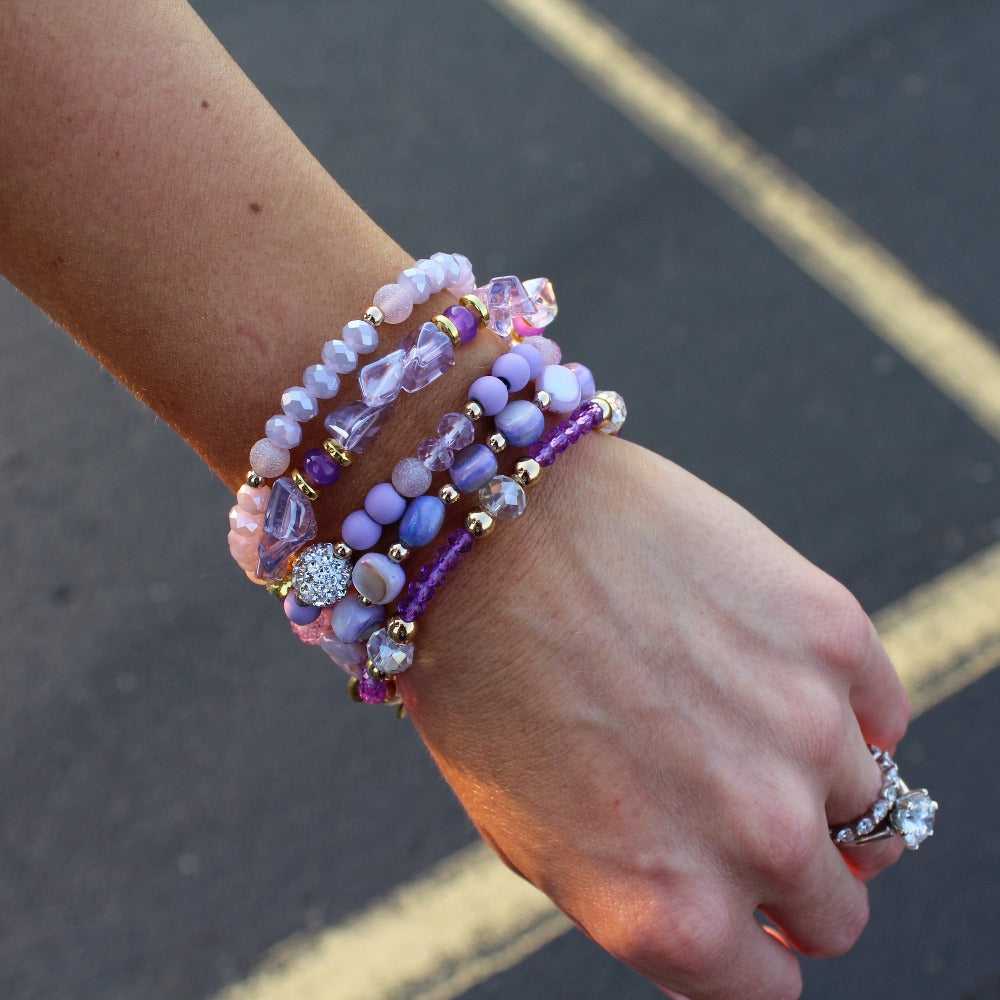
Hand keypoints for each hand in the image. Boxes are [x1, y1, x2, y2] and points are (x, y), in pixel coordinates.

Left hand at [399, 436, 909, 999]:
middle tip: (747, 819)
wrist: (488, 527)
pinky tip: (773, 675)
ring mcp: (805, 729)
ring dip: (814, 784)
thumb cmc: (486, 682)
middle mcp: (753, 837)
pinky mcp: (830, 633)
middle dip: (794, 883)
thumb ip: (648, 902)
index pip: (768, 991)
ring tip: (740, 725)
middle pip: (836, 910)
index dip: (753, 953)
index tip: (747, 918)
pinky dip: (842, 710)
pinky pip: (882, 713)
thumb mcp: (536, 837)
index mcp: (669, 912)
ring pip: (870, 809)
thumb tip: (739, 926)